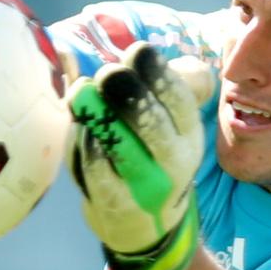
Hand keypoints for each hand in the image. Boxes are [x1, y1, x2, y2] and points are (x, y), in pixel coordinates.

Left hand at [67, 41, 213, 269]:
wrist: (143, 218)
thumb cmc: (152, 151)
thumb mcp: (170, 119)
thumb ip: (162, 82)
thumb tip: (140, 51)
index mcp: (189, 131)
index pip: (180, 99)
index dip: (159, 72)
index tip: (138, 50)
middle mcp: (175, 160)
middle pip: (153, 123)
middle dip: (129, 92)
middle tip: (109, 73)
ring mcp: (145, 186)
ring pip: (122, 147)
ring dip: (100, 115)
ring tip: (82, 92)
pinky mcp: (116, 203)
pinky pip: (97, 171)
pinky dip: (86, 144)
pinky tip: (81, 126)